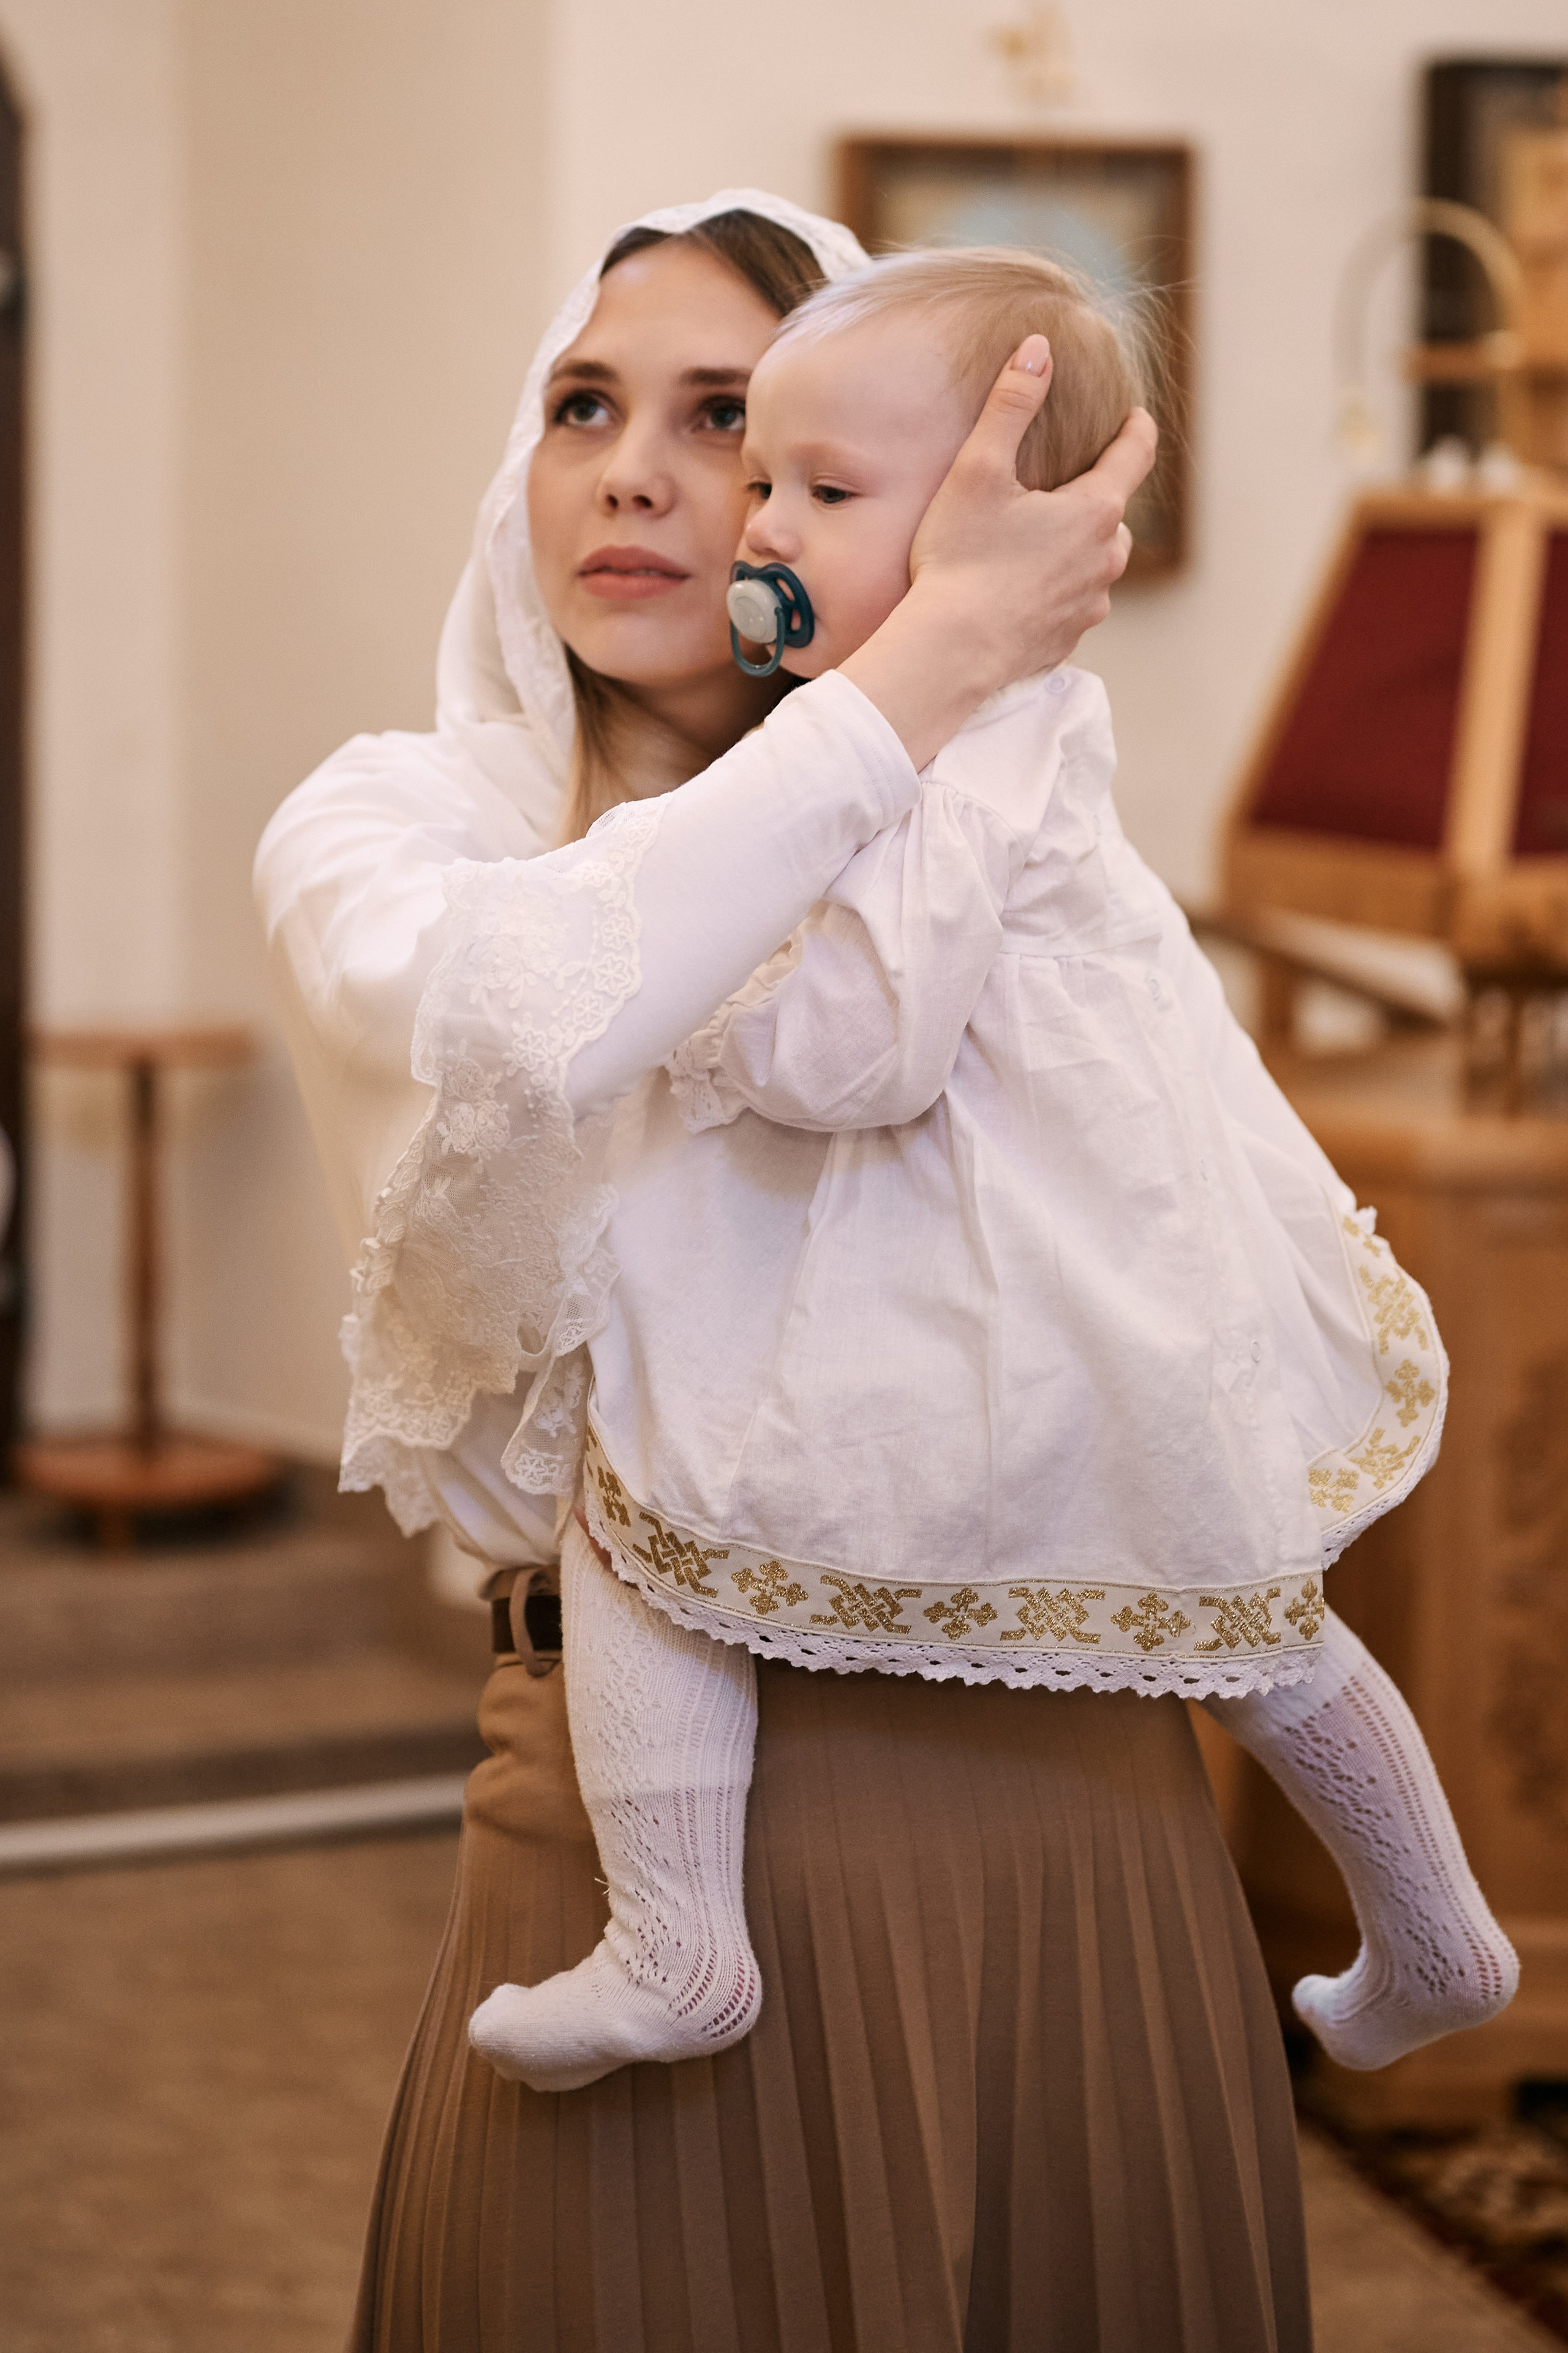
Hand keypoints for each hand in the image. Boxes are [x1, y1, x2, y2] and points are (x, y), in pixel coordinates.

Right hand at [911, 336, 1156, 675]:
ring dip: (1078, 548)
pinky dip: (1056, 590)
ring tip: (1040, 543)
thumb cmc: (961, 558)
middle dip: (1097, 496)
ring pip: (1097, 563)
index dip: (1137, 429)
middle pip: (1115, 514)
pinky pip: (1073, 604)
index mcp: (1094, 511)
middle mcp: (1105, 560)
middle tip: (1066, 486)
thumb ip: (1011, 405)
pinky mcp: (1068, 639)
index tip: (1135, 416)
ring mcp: (1090, 605)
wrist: (950, 652)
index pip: (1135, 455)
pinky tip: (1021, 591)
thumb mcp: (978, 470)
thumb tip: (1039, 349)